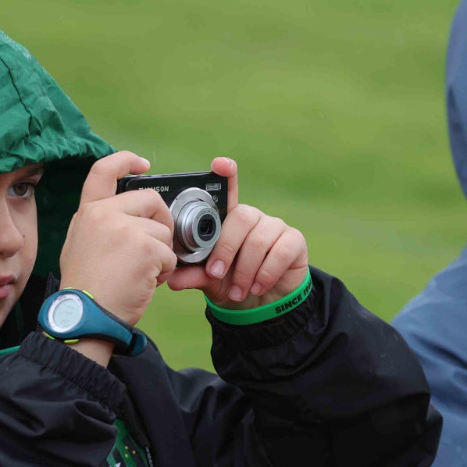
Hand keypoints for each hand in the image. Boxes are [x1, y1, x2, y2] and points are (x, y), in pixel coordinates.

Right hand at [58, 151, 177, 328]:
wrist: (86, 316)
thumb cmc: (87, 289)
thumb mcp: (80, 244)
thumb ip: (102, 223)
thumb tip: (129, 214)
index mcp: (88, 212)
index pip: (104, 171)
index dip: (126, 161)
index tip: (143, 164)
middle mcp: (105, 214)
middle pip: (150, 199)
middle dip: (161, 221)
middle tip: (156, 245)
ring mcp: (126, 229)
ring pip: (164, 231)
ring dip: (161, 253)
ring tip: (141, 272)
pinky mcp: (145, 247)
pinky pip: (170, 254)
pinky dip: (165, 271)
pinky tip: (146, 281)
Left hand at [166, 157, 308, 309]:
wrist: (262, 303)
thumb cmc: (231, 283)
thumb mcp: (209, 281)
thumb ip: (194, 276)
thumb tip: (173, 279)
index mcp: (229, 220)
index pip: (228, 191)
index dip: (226, 174)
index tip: (219, 163)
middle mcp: (252, 217)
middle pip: (241, 218)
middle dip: (225, 250)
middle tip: (216, 274)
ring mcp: (275, 227)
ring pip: (259, 240)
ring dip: (245, 271)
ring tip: (237, 292)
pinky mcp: (294, 241)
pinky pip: (281, 252)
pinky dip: (266, 274)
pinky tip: (258, 288)